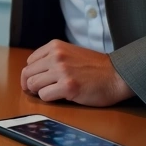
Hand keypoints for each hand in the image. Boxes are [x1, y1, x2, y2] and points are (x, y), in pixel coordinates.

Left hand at [21, 40, 135, 105]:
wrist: (117, 75)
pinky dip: (49, 99)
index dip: (31, 74)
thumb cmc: (95, 68)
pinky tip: (62, 96)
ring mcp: (61, 71)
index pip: (30, 62)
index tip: (37, 81)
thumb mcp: (70, 53)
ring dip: (40, 92)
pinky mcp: (67, 86)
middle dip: (30, 85)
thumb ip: (52, 58)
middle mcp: (56, 56)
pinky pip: (44, 95)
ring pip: (33, 85)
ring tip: (53, 92)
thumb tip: (32, 73)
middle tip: (38, 91)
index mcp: (55, 46)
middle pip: (28, 74)